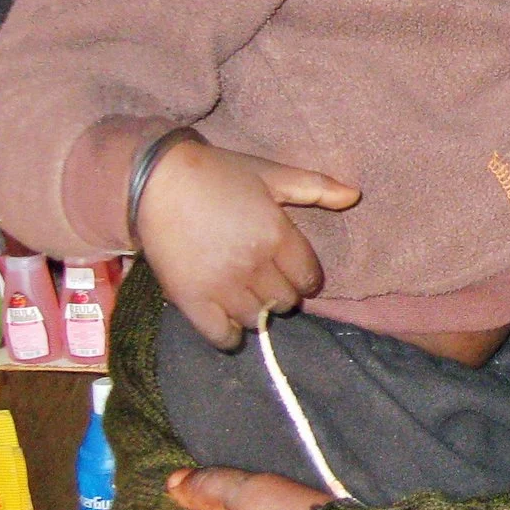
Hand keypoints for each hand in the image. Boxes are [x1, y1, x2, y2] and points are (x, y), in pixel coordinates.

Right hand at [138, 139, 359, 348]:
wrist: (154, 181)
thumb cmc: (218, 173)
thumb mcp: (271, 173)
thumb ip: (315, 187)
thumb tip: (355, 195)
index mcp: (277, 235)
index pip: (308, 278)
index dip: (305, 277)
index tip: (293, 271)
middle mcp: (254, 265)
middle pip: (284, 301)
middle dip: (281, 292)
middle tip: (266, 280)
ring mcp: (222, 286)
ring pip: (257, 319)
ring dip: (257, 311)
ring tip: (245, 295)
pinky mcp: (191, 300)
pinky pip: (221, 335)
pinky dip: (229, 335)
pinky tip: (229, 322)